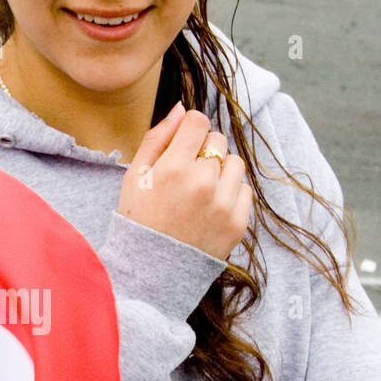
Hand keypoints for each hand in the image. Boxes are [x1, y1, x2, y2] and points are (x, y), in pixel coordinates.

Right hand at [117, 101, 252, 260]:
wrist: (151, 272)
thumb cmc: (139, 220)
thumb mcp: (135, 177)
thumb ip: (157, 138)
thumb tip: (182, 108)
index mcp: (173, 168)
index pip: (198, 122)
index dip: (190, 129)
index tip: (183, 143)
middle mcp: (202, 183)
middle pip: (217, 141)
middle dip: (204, 150)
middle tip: (187, 174)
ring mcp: (223, 204)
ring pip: (235, 163)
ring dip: (220, 171)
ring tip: (201, 191)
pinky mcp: (237, 223)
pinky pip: (245, 190)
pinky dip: (231, 194)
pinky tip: (211, 207)